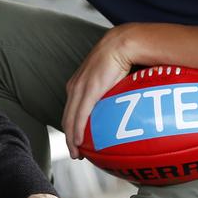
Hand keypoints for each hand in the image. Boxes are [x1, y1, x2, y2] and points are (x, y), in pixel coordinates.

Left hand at [62, 26, 134, 158]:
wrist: (124, 43)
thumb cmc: (124, 58)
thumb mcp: (115, 79)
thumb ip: (116, 93)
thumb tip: (129, 105)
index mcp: (79, 83)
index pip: (71, 108)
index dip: (72, 125)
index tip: (77, 140)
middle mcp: (75, 86)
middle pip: (67, 117)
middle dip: (69, 137)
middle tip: (76, 153)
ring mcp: (80, 88)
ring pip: (70, 119)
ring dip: (71, 139)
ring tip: (77, 154)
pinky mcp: (88, 90)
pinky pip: (80, 115)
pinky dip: (77, 130)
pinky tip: (78, 142)